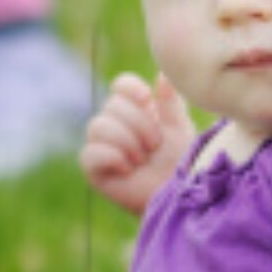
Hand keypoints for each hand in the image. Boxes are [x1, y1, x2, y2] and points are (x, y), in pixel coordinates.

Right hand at [80, 72, 195, 215]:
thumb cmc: (180, 162)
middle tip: (155, 145)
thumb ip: (170, 101)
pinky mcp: (93, 167)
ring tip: (142, 159)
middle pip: (112, 106)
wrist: (177, 197)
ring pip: (98, 126)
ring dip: (127, 142)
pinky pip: (91, 152)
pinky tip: (128, 169)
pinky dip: (113, 157)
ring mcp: (101, 144)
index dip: (131, 89)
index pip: (121, 85)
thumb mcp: (179, 128)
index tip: (147, 100)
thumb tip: (163, 74)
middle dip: (139, 125)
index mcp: (136, 109)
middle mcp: (115, 123)